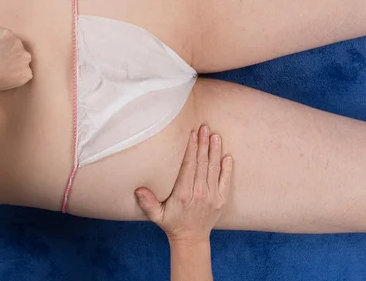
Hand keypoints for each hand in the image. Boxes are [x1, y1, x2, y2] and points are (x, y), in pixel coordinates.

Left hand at [0, 27, 32, 98]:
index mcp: (25, 74)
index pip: (22, 69)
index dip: (12, 67)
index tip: (3, 67)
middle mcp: (25, 58)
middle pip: (19, 54)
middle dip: (10, 55)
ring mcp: (17, 43)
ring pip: (11, 41)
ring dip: (2, 44)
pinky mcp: (6, 32)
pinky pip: (0, 33)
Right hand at [135, 125, 232, 243]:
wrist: (191, 239)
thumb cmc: (172, 223)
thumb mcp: (156, 215)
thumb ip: (147, 203)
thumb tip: (138, 189)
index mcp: (183, 193)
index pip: (188, 165)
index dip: (191, 148)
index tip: (191, 134)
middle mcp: (199, 192)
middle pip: (202, 163)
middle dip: (203, 144)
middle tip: (204, 127)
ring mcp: (212, 196)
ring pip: (213, 168)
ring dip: (215, 150)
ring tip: (215, 135)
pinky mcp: (221, 199)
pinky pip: (225, 180)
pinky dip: (227, 168)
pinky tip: (227, 155)